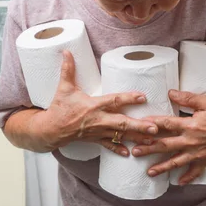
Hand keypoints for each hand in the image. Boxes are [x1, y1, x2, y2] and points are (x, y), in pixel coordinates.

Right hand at [36, 51, 158, 155]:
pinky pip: (109, 145)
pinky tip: (130, 154)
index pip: (113, 101)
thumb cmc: (59, 108)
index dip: (128, 98)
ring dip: (136, 137)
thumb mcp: (63, 88)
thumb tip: (66, 51)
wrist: (51, 129)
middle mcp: (98, 120)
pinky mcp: (95, 139)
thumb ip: (68, 69)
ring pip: (120, 135)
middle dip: (139, 125)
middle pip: (122, 123)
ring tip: (152, 140)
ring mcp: (98, 131)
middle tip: (155, 126)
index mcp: (93, 106)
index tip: (142, 97)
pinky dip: (119, 149)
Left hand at [131, 90, 205, 184]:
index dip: (152, 124)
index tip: (139, 125)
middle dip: (149, 149)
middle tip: (135, 152)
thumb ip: (187, 98)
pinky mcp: (205, 159)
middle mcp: (191, 140)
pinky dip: (188, 177)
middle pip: (166, 145)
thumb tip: (170, 92)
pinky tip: (178, 182)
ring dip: (162, 167)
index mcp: (190, 125)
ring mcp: (198, 152)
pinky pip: (195, 171)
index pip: (167, 124)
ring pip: (176, 161)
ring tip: (149, 172)